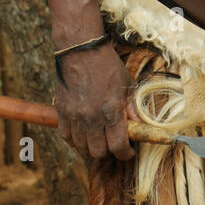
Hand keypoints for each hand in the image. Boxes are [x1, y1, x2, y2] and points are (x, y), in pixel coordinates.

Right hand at [54, 41, 135, 161]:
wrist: (81, 50)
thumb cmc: (107, 66)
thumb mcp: (127, 85)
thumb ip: (134, 110)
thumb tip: (143, 127)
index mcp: (111, 111)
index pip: (118, 146)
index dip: (125, 153)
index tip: (128, 151)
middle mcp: (91, 117)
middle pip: (98, 152)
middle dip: (108, 152)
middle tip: (113, 144)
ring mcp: (75, 116)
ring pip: (81, 147)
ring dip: (91, 146)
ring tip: (99, 138)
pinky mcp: (62, 112)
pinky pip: (66, 137)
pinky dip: (76, 140)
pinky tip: (84, 134)